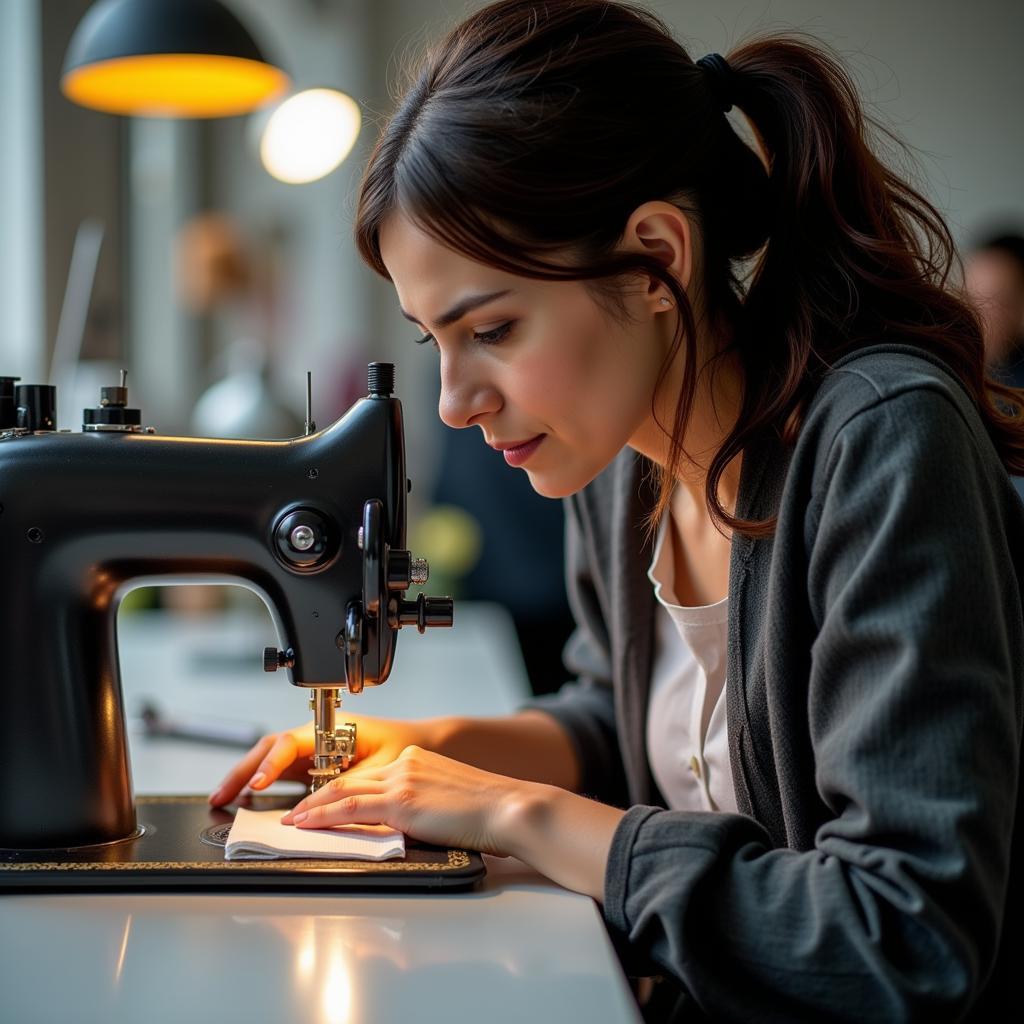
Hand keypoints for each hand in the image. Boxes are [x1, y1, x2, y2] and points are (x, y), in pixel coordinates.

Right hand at [208, 713, 437, 806]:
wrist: (427, 745)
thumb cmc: (407, 747)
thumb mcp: (380, 768)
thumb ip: (348, 784)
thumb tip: (320, 803)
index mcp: (332, 728)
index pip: (290, 742)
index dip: (271, 764)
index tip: (257, 785)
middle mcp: (318, 735)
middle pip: (271, 748)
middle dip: (242, 770)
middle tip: (220, 795)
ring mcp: (315, 749)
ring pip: (273, 758)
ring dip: (248, 776)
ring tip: (224, 798)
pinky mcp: (317, 763)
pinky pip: (286, 771)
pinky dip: (265, 783)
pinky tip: (249, 798)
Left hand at [279, 744, 534, 855]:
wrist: (507, 808)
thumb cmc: (488, 812)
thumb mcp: (447, 799)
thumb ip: (420, 804)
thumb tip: (403, 826)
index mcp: (417, 760)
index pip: (367, 776)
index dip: (339, 789)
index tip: (321, 802)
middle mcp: (406, 764)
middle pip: (349, 780)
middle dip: (316, 797)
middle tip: (294, 812)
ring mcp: (402, 780)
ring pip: (343, 792)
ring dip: (313, 809)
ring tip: (292, 821)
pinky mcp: (401, 801)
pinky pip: (351, 809)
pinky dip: (324, 817)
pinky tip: (308, 825)